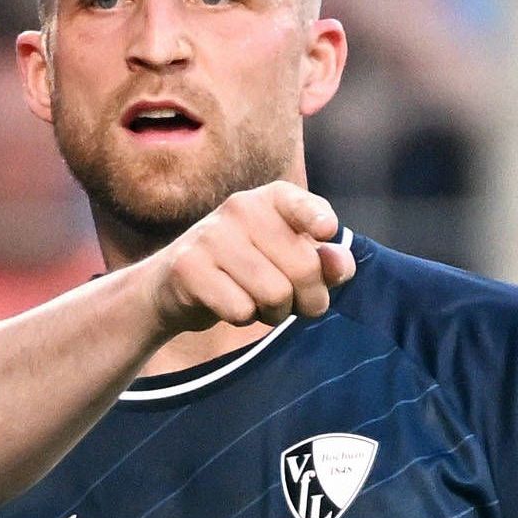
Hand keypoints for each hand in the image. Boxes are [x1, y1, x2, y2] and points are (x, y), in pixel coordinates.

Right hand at [147, 182, 357, 333]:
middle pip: (303, 268)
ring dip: (275, 313)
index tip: (327, 231)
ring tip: (258, 303)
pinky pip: (241, 310)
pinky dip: (243, 318)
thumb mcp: (288, 259)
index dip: (318, 220)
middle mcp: (241, 208)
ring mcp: (212, 236)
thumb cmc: (245, 270)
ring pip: (274, 294)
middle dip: (308, 299)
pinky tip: (229, 304)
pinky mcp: (189, 268)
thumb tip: (341, 266)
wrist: (175, 284)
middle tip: (294, 304)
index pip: (302, 205)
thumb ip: (324, 261)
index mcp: (271, 199)